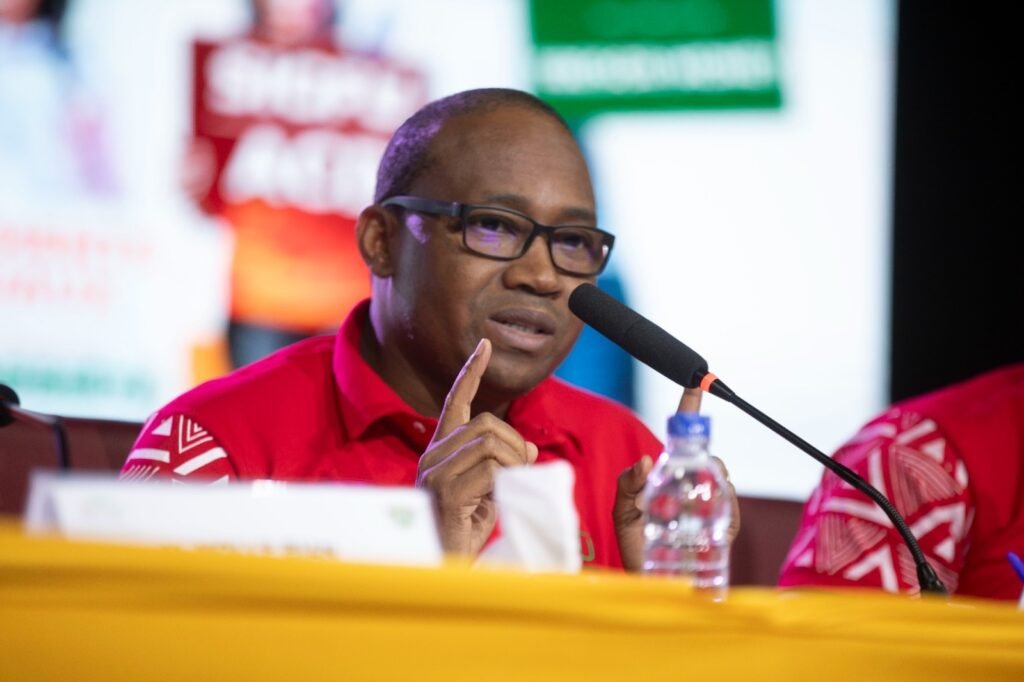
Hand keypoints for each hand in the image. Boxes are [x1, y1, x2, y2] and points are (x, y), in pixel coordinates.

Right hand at [416, 339, 537, 555]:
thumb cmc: (462, 533)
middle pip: (487, 422)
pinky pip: (490, 468)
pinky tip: (500, 496)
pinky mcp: (445, 490)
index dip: (471, 372)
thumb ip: (504, 465)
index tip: (484, 346)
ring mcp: (435, 472)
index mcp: (440, 451)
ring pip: (491, 442)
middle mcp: (432, 455)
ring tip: (511, 486)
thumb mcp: (490, 493)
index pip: (456, 401)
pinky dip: (507, 478)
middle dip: (515, 442)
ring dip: (514, 462)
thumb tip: (528, 443)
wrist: (440, 566)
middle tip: (522, 470)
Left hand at [614, 387, 740, 571]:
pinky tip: (708, 528)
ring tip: (685, 512)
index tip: (694, 384)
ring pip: (724, 486)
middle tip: (684, 483)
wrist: (647, 585)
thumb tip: (647, 460)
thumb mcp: (623, 512)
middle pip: (712, 460)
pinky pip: (732, 516)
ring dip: (710, 491)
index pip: (684, 440)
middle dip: (705, 462)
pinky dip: (723, 516)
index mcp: (671, 479)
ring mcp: (710, 511)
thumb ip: (627, 484)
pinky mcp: (722, 536)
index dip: (690, 410)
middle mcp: (695, 490)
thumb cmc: (636, 546)